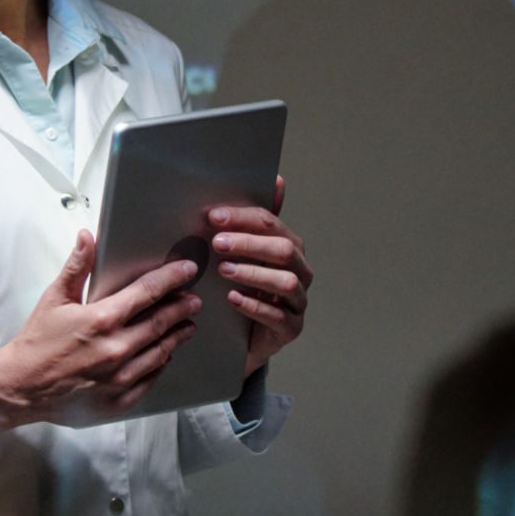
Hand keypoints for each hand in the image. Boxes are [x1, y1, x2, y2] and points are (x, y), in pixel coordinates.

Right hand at [0, 231, 201, 430]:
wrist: (19, 388)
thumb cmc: (36, 342)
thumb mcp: (54, 299)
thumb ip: (77, 267)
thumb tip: (88, 237)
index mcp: (102, 320)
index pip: (148, 292)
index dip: (171, 278)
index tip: (187, 270)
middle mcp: (116, 349)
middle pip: (162, 322)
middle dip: (182, 307)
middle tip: (193, 300)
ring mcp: (120, 378)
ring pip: (162, 351)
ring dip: (177, 335)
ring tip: (186, 325)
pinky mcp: (119, 400)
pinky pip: (151, 378)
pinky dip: (160, 363)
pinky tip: (164, 354)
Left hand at [209, 176, 310, 375]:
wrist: (243, 336)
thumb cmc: (245, 287)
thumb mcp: (245, 253)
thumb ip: (254, 221)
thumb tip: (277, 179)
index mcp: (290, 247)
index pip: (272, 225)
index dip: (243, 219)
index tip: (214, 217)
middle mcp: (300, 271)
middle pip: (283, 250)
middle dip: (249, 244)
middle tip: (217, 243)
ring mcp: (299, 301)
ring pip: (286, 282)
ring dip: (253, 273)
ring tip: (224, 270)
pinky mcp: (292, 328)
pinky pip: (279, 316)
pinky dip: (255, 306)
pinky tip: (233, 298)